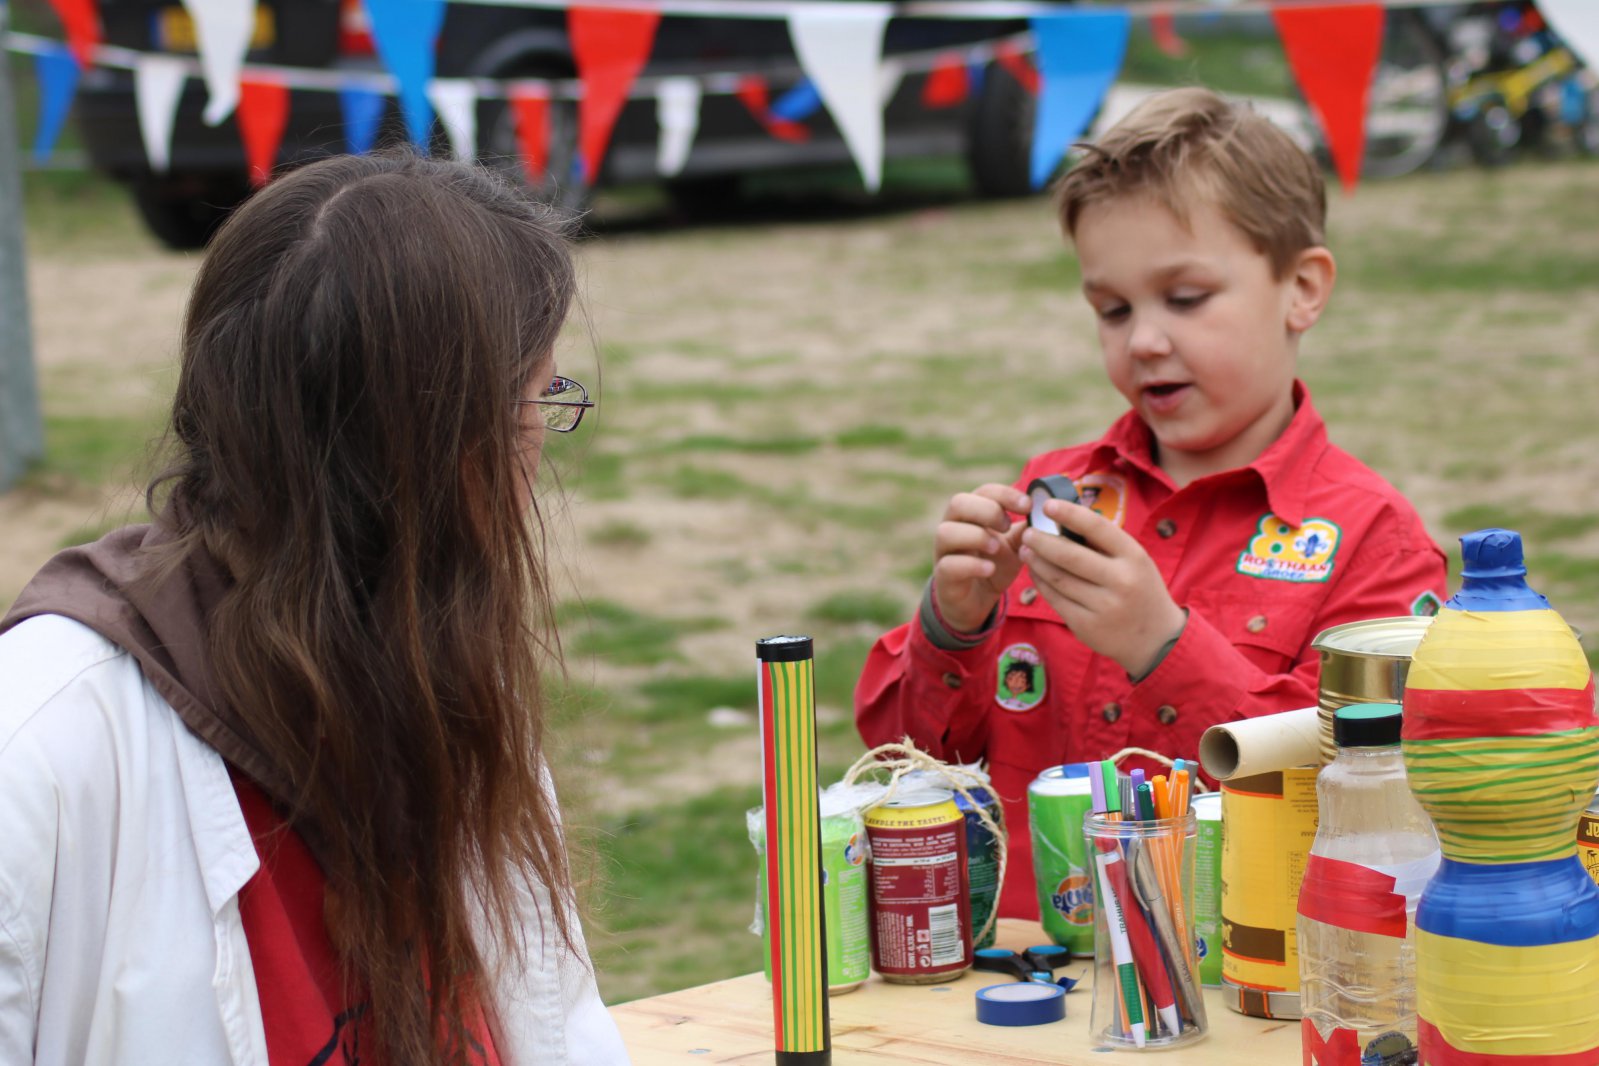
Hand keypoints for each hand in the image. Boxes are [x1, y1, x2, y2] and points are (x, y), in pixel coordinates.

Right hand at [932, 484, 1030, 633]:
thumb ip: (1028, 529)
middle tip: (1007, 526)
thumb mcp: (1015, 545)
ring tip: (996, 548)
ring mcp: (944, 552)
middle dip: (986, 510)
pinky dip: (971, 565)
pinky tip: (989, 569)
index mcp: (972, 514)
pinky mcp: (943, 577)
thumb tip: (1053, 513)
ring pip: (946, 532)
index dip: (1005, 494)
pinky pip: (948, 565)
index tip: (1028, 506)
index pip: (984, 491)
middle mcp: (953, 527)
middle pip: (958, 503)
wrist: (975, 602)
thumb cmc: (994, 565)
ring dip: (975, 536)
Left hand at [1018, 499, 1185, 676]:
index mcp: (1134, 557)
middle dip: (1042, 542)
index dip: (1069, 514)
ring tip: (1025, 550)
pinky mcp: (1086, 626)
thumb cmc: (1140, 588)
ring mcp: (1103, 606)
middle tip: (1027, 532)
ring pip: (1059, 578)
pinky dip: (1041, 583)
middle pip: (1070, 556)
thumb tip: (1064, 519)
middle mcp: (1120, 581)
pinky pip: (1056, 599)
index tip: (1047, 505)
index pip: (1097, 528)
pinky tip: (1035, 572)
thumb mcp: (1135, 561)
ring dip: (1036, 562)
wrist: (1155, 638)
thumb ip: (1105, 544)